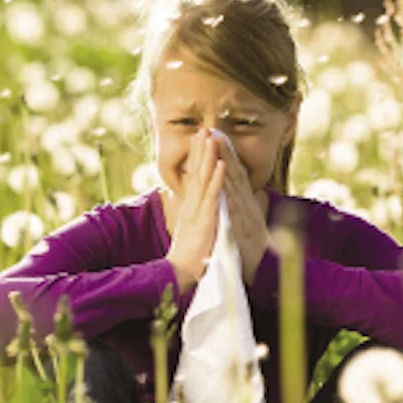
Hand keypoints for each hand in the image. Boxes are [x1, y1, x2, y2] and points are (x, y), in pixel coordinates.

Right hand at [166, 128, 226, 291]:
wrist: (181, 274)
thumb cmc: (189, 256)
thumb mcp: (193, 230)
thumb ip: (195, 216)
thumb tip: (199, 207)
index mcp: (190, 207)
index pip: (194, 177)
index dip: (197, 157)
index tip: (200, 139)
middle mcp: (192, 205)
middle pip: (197, 172)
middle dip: (200, 150)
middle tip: (203, 128)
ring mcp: (198, 211)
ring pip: (204, 179)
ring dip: (208, 157)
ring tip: (211, 137)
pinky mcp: (205, 220)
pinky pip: (213, 196)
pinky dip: (217, 179)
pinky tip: (221, 164)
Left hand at [214, 135, 271, 285]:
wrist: (264, 272)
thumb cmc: (253, 249)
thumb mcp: (248, 223)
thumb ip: (245, 206)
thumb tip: (243, 191)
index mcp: (246, 204)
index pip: (236, 175)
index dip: (227, 156)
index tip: (217, 137)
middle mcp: (248, 206)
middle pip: (235, 175)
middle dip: (225, 154)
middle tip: (214, 132)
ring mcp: (247, 216)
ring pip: (235, 187)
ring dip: (226, 166)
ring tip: (216, 146)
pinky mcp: (244, 230)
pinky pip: (235, 210)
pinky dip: (229, 195)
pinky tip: (223, 181)